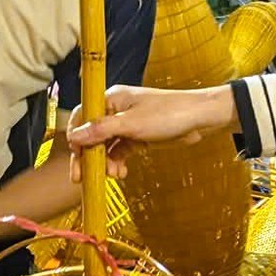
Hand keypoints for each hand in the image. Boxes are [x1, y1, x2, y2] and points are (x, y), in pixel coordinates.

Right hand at [66, 85, 237, 178]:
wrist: (200, 118)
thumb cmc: (169, 114)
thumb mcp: (132, 124)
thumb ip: (101, 130)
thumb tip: (75, 137)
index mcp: (111, 99)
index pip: (82, 116)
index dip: (76, 137)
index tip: (75, 155)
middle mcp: (116, 110)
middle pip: (91, 134)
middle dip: (87, 155)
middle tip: (80, 176)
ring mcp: (127, 123)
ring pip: (106, 145)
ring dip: (104, 161)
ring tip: (112, 174)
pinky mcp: (138, 136)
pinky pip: (120, 150)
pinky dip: (117, 161)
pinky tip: (121, 172)